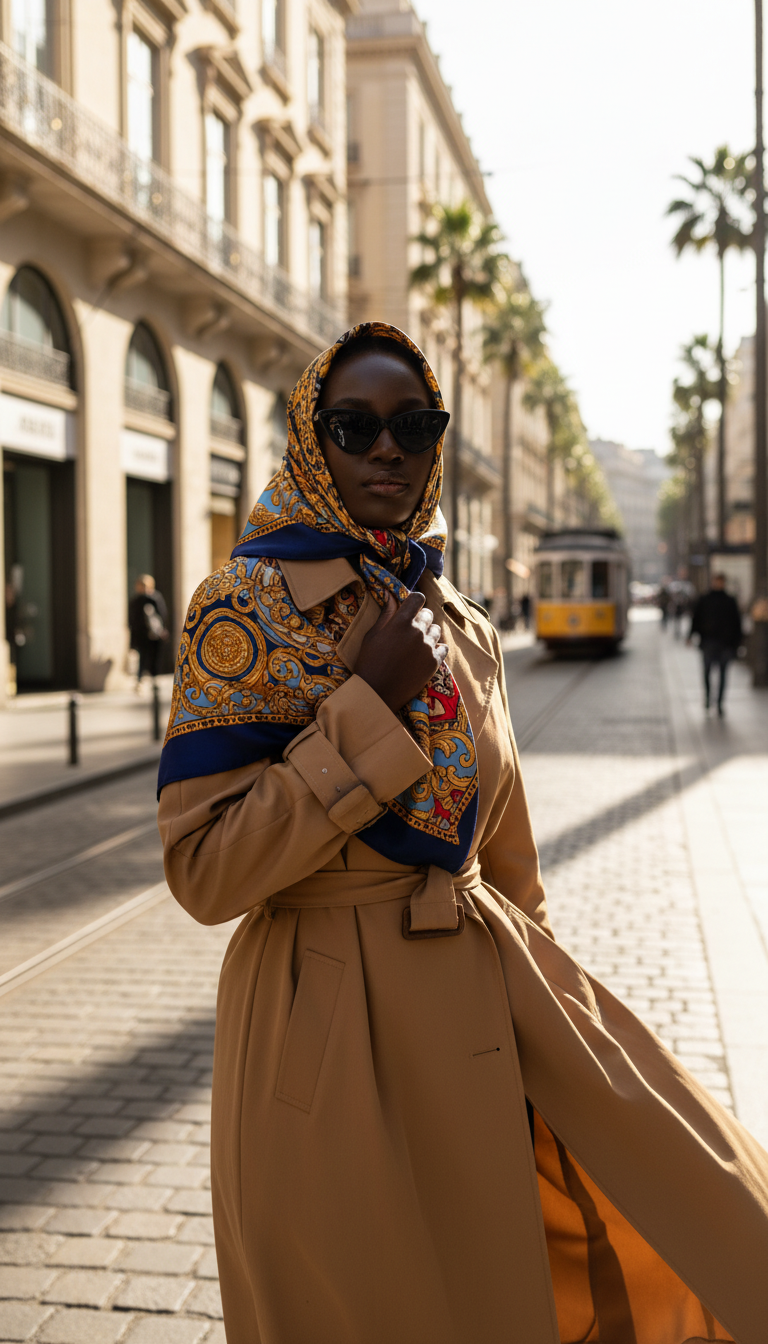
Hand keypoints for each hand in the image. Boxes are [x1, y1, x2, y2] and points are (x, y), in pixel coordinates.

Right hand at [353, 592, 447, 711]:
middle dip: (420, 618)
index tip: (410, 608)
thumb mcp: (372, 635)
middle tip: (410, 630)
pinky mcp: (434, 662)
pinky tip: (426, 653)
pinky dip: (437, 648)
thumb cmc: (369, 662)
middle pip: (428, 614)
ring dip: (429, 633)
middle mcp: (418, 631)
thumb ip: (386, 614)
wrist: (376, 693)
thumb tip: (390, 595)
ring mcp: (428, 647)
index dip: (414, 601)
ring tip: (417, 644)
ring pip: (436, 630)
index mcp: (401, 622)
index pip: (418, 598)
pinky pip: (443, 647)